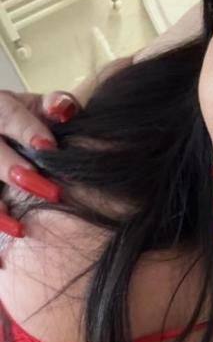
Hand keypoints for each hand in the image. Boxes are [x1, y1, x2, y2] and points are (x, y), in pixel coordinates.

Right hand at [0, 89, 78, 242]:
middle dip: (13, 168)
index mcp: (1, 108)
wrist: (0, 138)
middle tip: (47, 191)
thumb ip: (56, 108)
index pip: (9, 112)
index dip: (27, 129)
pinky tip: (8, 240)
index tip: (48, 146)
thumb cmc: (25, 126)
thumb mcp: (38, 110)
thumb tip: (76, 101)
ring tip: (20, 228)